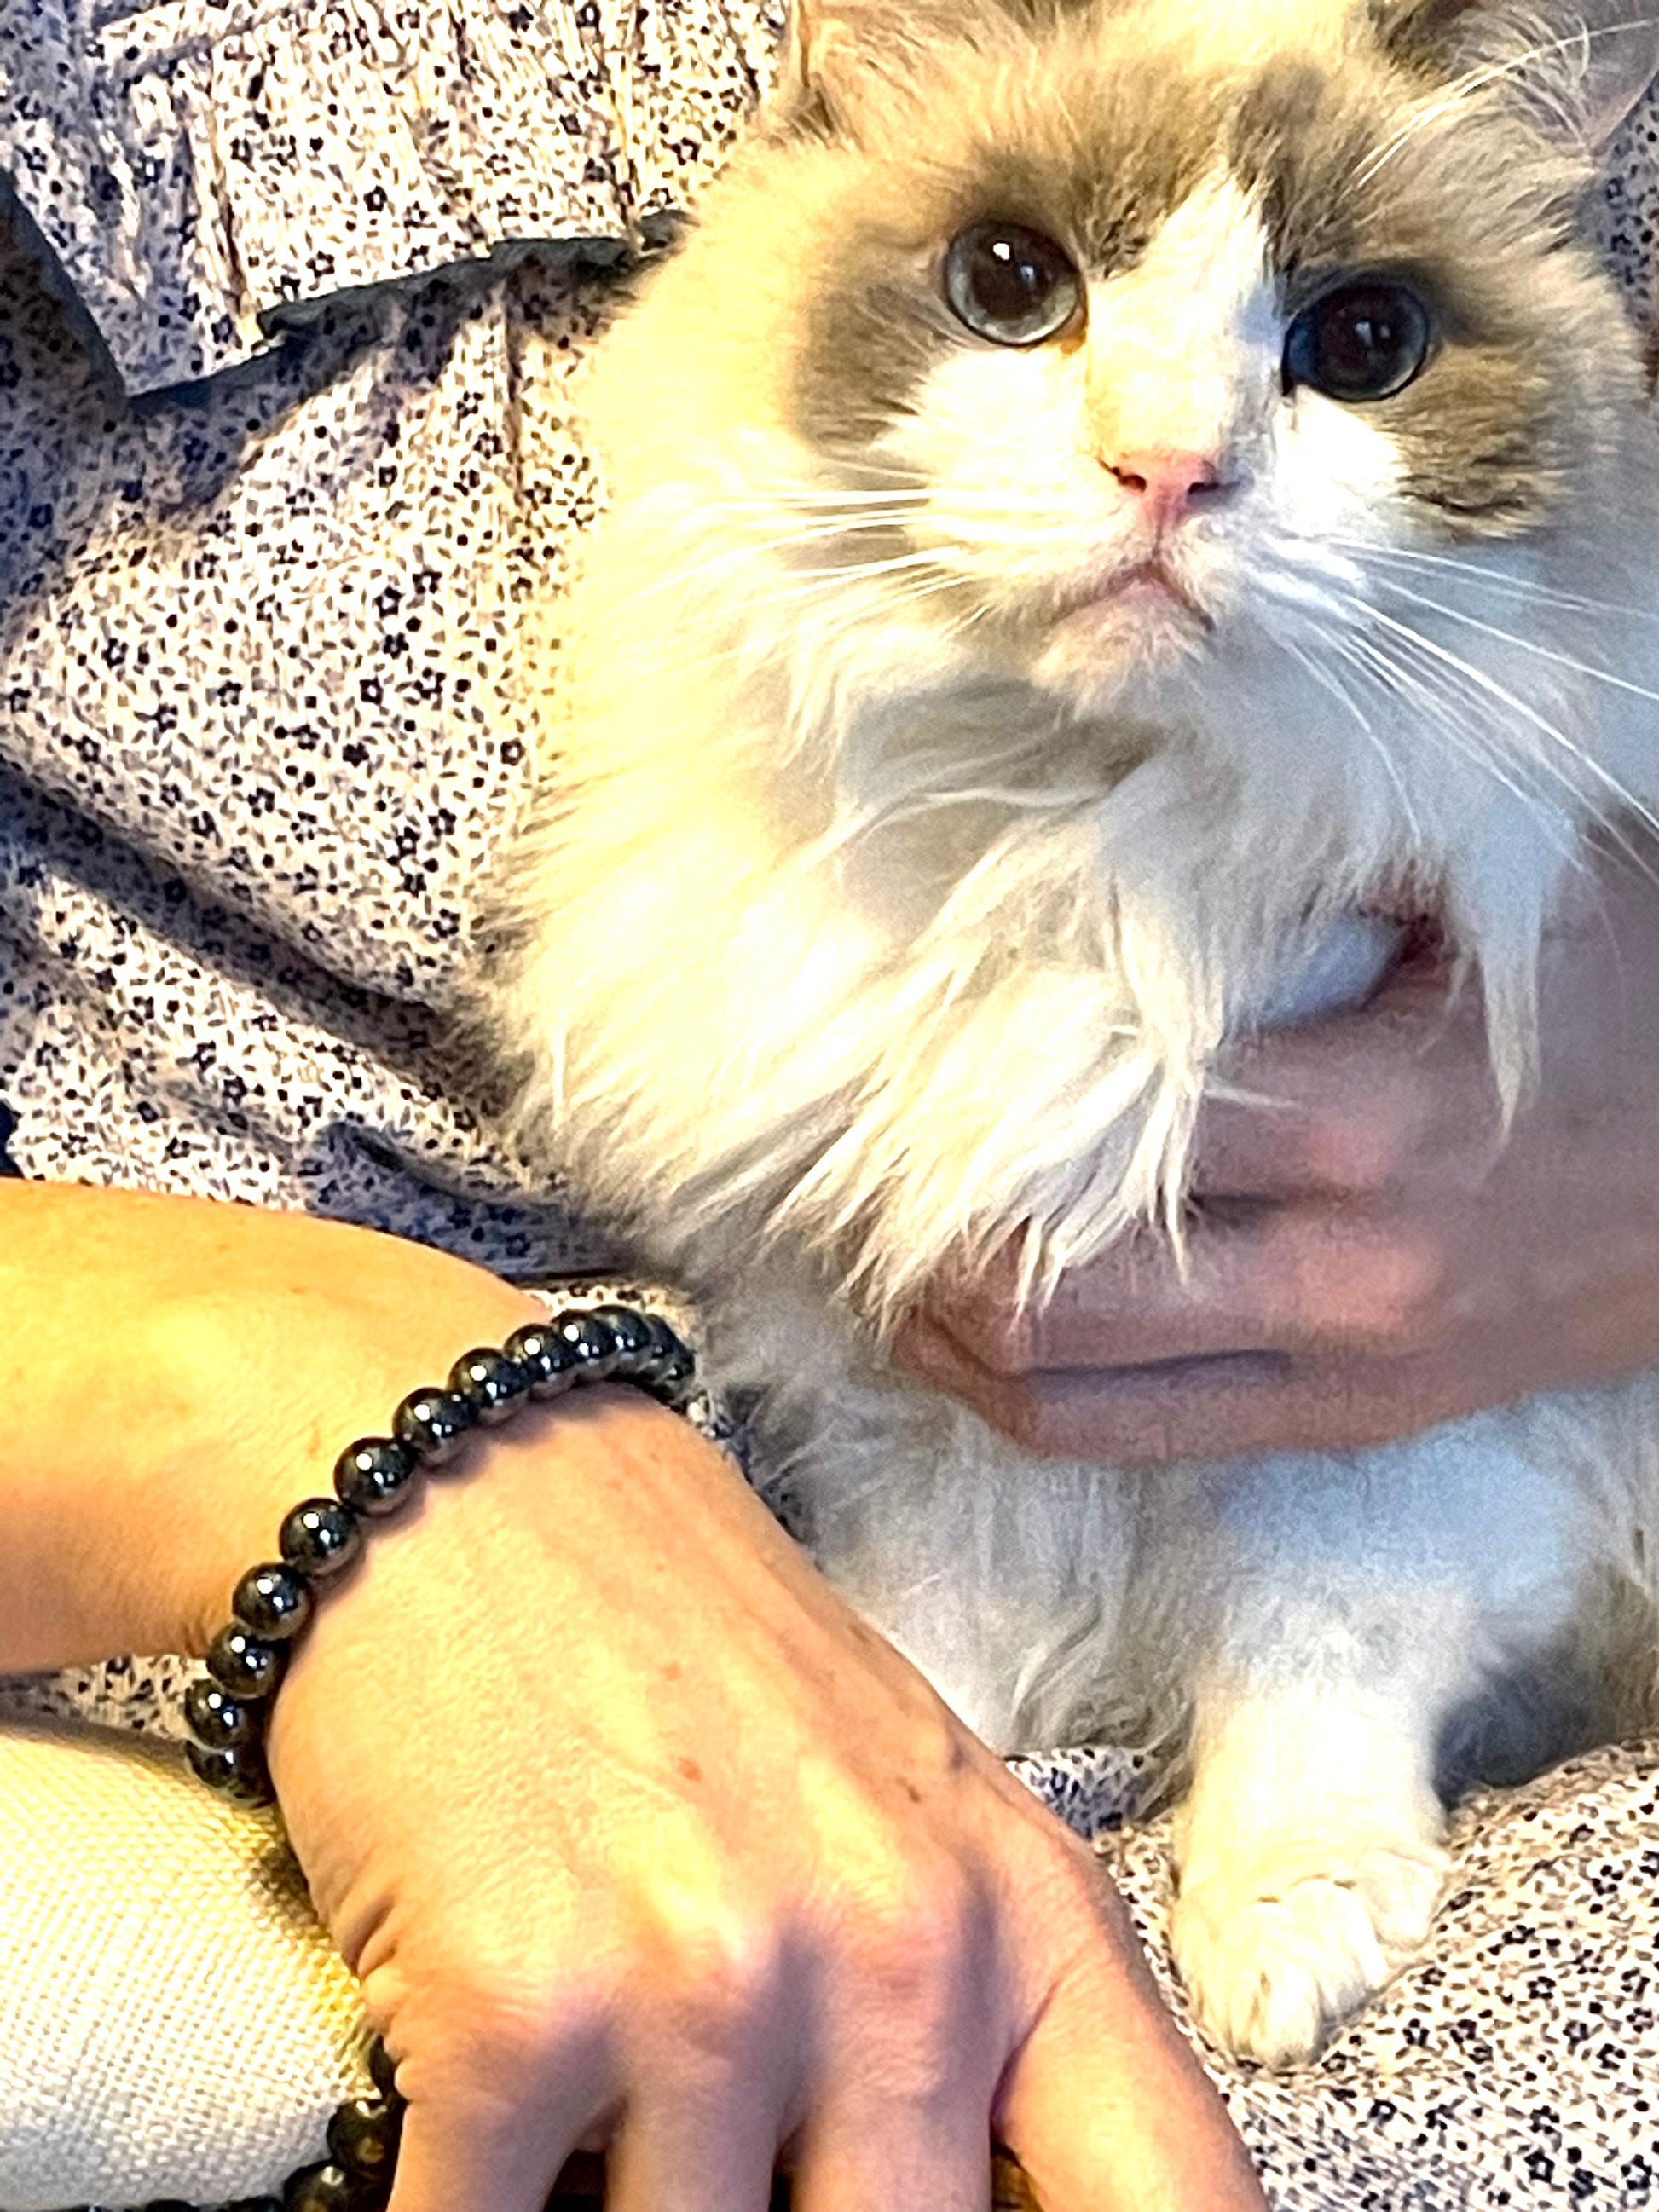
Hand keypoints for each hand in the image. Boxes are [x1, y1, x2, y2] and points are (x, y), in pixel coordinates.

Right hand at [271, 1388, 1262, 2211]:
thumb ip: (973, 2021)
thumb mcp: (903, 1810)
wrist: (476, 1482)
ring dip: (620, 2194)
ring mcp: (716, 1981)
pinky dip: (467, 2204)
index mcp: (1024, 1911)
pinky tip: (477, 2108)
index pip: (1177, 2204)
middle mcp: (901, 1952)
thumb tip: (972, 2203)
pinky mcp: (518, 2009)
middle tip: (720, 2139)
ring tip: (600, 2079)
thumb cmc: (688, 1651)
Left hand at [897, 831, 1658, 1463]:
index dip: (948, 1122)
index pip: (1079, 1143)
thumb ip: (1301, 865)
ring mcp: (1351, 1370)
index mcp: (1361, 1120)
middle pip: (1045, 1301)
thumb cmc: (1643, 995)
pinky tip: (983, 1347)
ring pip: (1074, 1404)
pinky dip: (1039, 1404)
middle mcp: (1341, 1273)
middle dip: (920, 1256)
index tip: (882, 1074)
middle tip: (857, 1189)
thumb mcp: (1496, 881)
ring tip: (889, 1278)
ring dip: (953, 1350)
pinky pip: (1149, 1443)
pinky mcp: (1362, 1421)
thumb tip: (1106, 824)